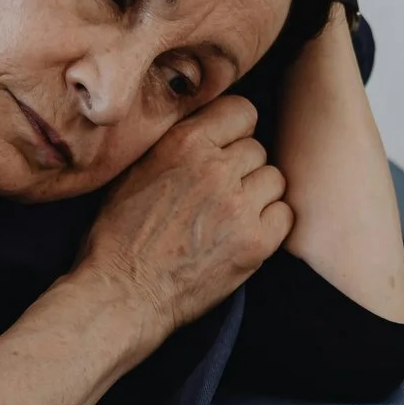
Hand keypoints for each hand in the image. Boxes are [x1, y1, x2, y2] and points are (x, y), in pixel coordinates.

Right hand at [74, 95, 289, 349]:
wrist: (123, 293)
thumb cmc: (119, 235)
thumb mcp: (135, 170)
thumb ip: (176, 143)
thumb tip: (208, 127)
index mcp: (184, 143)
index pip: (242, 111)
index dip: (234, 131)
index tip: (224, 150)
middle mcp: (215, 169)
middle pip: (257, 149)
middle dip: (241, 168)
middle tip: (218, 194)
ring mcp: (239, 207)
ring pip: (274, 180)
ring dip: (258, 195)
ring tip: (230, 216)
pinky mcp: (256, 243)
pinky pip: (284, 215)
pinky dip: (269, 225)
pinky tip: (242, 236)